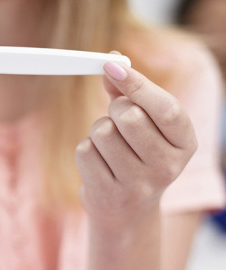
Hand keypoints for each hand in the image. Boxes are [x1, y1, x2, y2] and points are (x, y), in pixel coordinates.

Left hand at [75, 58, 196, 224]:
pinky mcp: (109, 195)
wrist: (127, 209)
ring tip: (109, 147)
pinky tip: (99, 165)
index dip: (137, 82)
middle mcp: (167, 167)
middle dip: (115, 110)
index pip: (166, 108)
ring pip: (102, 131)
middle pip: (130, 116)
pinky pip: (85, 151)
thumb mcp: (144, 124)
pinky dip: (86, 151)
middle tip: (117, 121)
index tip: (111, 64)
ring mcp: (138, 186)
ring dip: (98, 131)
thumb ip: (128, 91)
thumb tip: (112, 60)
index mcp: (185, 143)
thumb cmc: (136, 154)